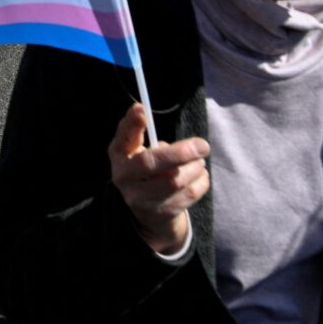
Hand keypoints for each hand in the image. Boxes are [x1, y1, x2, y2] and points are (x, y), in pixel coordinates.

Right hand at [107, 102, 208, 257]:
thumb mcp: (142, 153)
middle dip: (181, 152)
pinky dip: (201, 182)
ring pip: (175, 181)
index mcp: (119, 155)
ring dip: (195, 168)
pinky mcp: (160, 213)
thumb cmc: (149, 172)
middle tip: (203, 145)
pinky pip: (188, 195)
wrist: (150, 214)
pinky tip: (199, 176)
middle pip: (151, 163)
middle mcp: (124, 177)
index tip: (142, 109)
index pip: (123, 137)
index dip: (131, 123)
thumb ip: (154, 142)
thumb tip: (189, 146)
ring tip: (200, 162)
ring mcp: (140, 199)